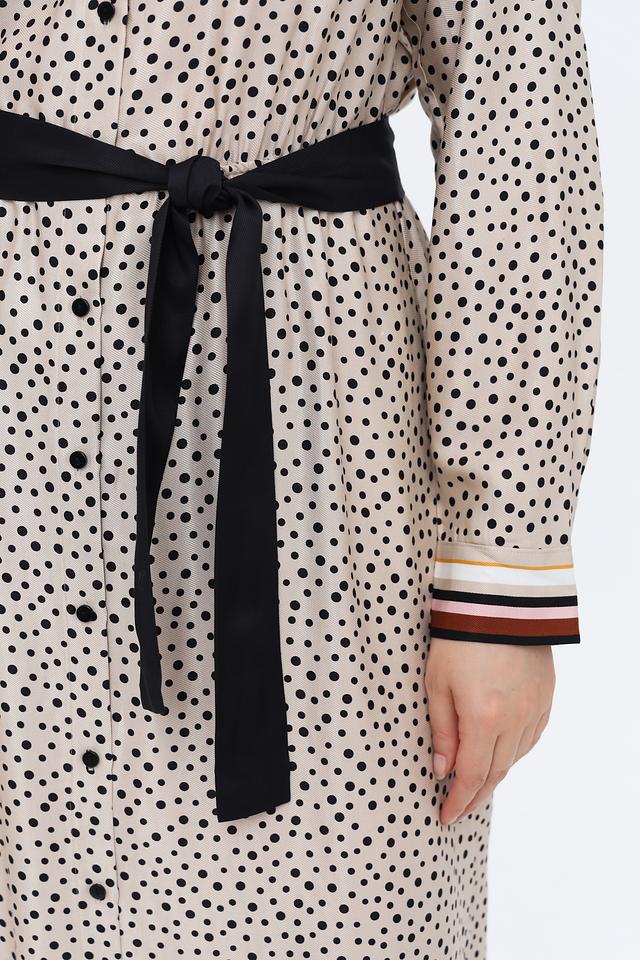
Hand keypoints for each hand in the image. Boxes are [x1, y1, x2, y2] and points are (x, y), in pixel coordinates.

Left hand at [425, 637, 554, 824]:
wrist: (500, 601)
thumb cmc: (459, 637)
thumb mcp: (437, 683)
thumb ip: (442, 729)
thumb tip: (442, 769)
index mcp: (483, 719)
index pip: (472, 776)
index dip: (459, 800)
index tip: (447, 816)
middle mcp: (514, 719)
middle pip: (496, 771)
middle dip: (476, 794)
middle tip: (460, 808)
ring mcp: (534, 707)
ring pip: (515, 756)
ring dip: (496, 772)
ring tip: (477, 781)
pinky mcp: (546, 695)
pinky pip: (532, 735)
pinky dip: (516, 750)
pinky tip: (502, 751)